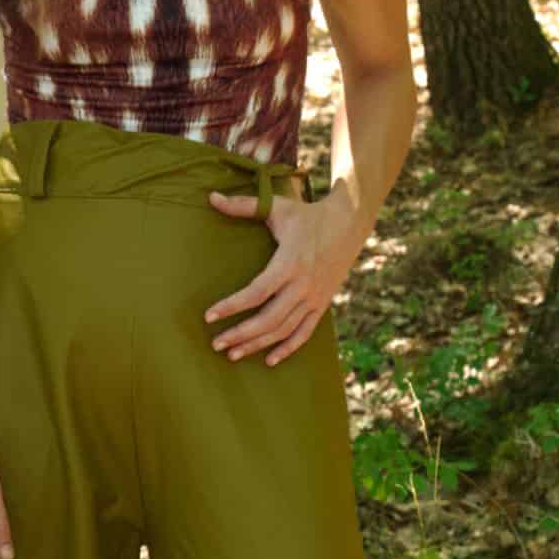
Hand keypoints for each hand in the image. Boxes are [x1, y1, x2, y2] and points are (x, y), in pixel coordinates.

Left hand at [202, 184, 358, 365]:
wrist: (349, 224)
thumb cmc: (307, 215)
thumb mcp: (276, 207)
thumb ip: (243, 205)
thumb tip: (211, 198)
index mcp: (289, 263)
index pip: (256, 292)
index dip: (231, 306)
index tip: (209, 316)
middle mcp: (303, 285)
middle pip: (269, 319)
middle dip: (241, 334)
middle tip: (216, 344)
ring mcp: (314, 298)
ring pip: (284, 330)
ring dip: (258, 344)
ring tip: (233, 354)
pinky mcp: (322, 304)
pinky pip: (305, 333)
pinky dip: (287, 348)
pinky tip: (269, 360)